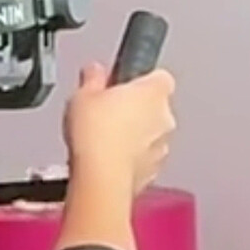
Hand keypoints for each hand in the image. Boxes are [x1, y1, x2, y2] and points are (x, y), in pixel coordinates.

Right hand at [63, 61, 175, 196]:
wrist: (101, 177)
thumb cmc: (97, 134)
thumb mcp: (83, 94)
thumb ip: (94, 77)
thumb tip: (94, 72)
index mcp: (155, 91)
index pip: (159, 76)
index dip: (139, 79)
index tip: (120, 83)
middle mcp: (166, 118)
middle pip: (155, 106)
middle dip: (134, 108)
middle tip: (107, 111)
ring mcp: (162, 147)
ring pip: (151, 135)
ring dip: (133, 135)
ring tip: (103, 137)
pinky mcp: (152, 172)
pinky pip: (144, 158)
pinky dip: (130, 158)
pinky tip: (107, 158)